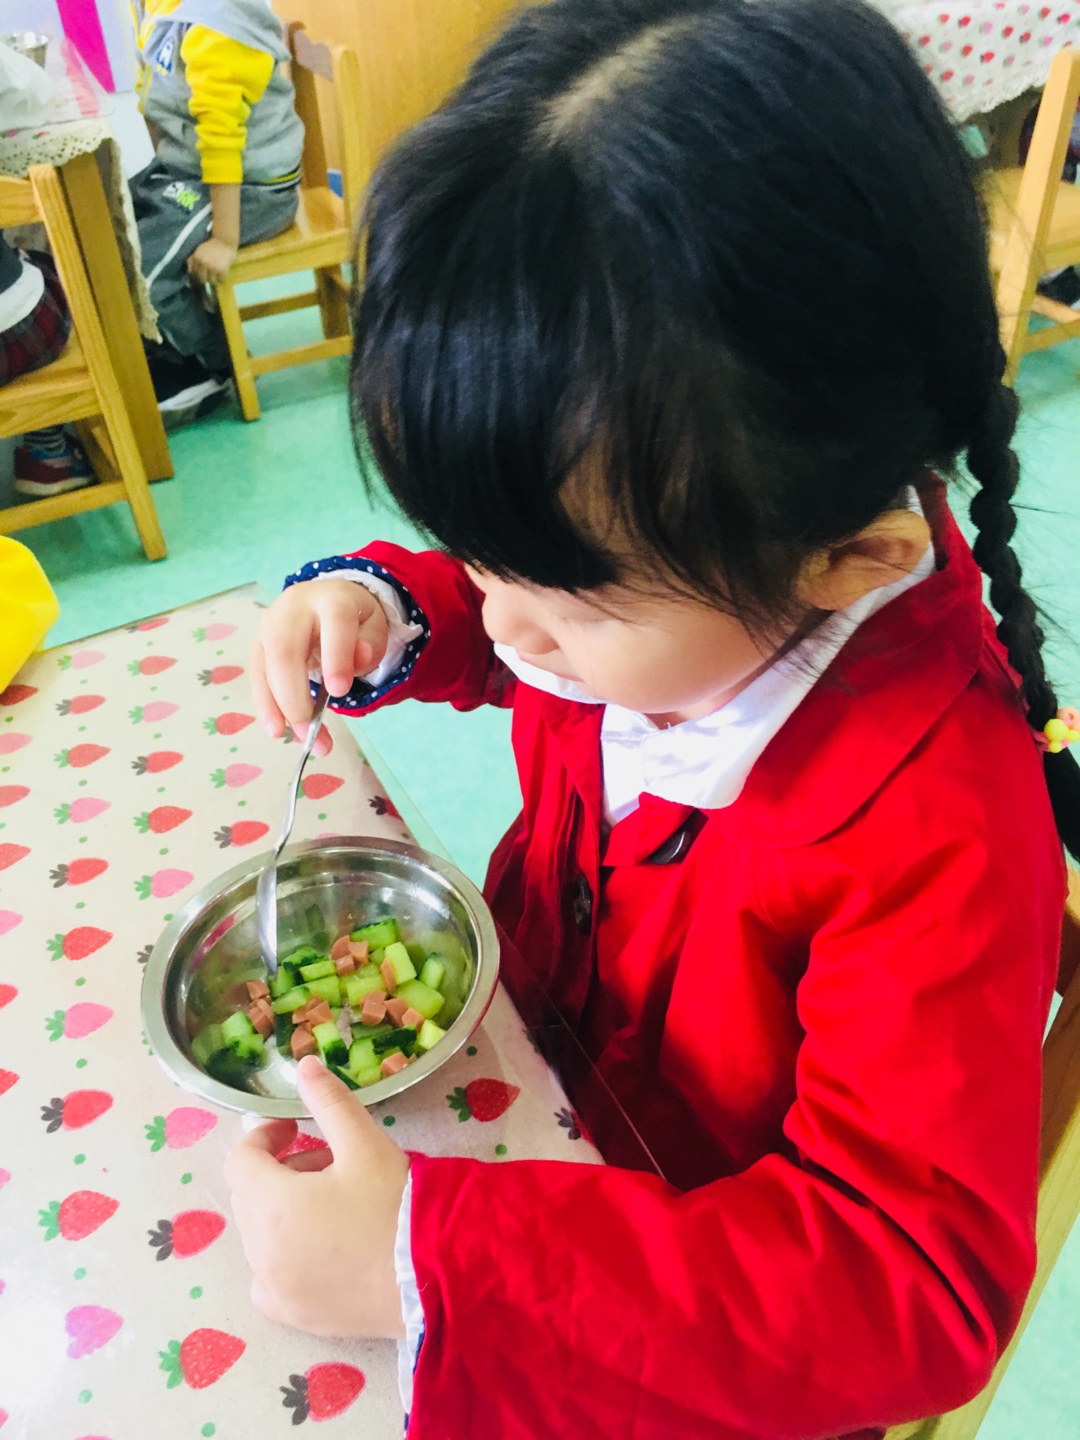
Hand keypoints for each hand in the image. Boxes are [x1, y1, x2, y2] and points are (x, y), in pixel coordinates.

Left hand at [187, 236, 235, 286]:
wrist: (224, 240)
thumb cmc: (210, 245)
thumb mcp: (198, 250)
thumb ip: (192, 259)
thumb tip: (189, 271)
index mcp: (196, 259)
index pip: (194, 274)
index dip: (196, 277)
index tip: (200, 278)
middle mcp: (204, 264)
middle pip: (202, 280)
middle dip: (205, 280)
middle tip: (208, 279)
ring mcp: (213, 267)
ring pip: (212, 281)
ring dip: (214, 281)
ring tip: (215, 278)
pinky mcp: (222, 270)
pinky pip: (221, 280)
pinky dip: (221, 279)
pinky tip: (221, 275)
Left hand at [225, 1056, 408, 1338]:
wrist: (433, 1274)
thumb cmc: (394, 1203)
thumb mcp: (364, 1142)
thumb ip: (329, 1100)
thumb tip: (305, 1065)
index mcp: (270, 1204)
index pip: (241, 1160)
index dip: (265, 1136)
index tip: (295, 1126)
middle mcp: (261, 1252)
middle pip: (251, 1197)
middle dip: (281, 1171)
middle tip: (328, 1161)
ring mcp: (276, 1289)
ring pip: (261, 1236)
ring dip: (285, 1211)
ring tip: (336, 1202)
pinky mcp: (295, 1316)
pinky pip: (270, 1278)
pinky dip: (284, 1257)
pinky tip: (323, 1249)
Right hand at [250, 579, 388, 755]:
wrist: (326, 601)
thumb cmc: (354, 619)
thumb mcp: (374, 626)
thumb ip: (371, 643)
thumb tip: (359, 658)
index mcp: (332, 597)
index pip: (335, 622)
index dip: (336, 656)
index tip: (340, 692)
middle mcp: (294, 607)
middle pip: (286, 650)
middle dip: (296, 697)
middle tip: (312, 733)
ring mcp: (270, 623)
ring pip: (266, 666)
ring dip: (279, 708)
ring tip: (300, 738)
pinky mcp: (258, 643)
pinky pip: (257, 676)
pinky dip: (266, 705)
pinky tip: (277, 729)